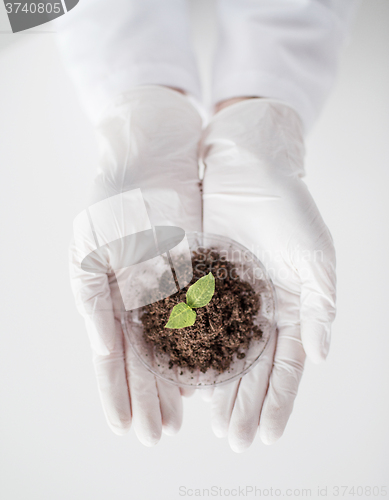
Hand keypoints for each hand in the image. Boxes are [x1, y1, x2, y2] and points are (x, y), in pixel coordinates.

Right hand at [70, 86, 201, 444]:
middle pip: (142, 357)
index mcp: (104, 294)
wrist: (155, 155)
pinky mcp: (198, 275)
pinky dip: (202, 348)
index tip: (123, 426)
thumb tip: (104, 347)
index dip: (116, 390)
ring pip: (172, 347)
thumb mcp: (90, 246)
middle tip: (155, 436)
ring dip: (174, 382)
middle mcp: (136, 298)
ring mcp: (167, 289)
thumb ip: (92, 298)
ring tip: (179, 419)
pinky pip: (201, 319)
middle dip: (148, 396)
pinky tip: (207, 374)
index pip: (109, 352)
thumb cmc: (115, 196)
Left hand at [201, 99, 335, 450]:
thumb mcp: (314, 254)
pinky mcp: (198, 280)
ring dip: (218, 387)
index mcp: (290, 305)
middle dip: (246, 403)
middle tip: (233, 441)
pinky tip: (183, 378)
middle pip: (252, 365)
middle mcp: (259, 307)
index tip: (268, 435)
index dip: (280, 400)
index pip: (286, 364)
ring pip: (221, 350)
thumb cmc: (288, 205)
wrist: (247, 165)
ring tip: (210, 422)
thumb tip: (321, 356)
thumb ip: (320, 305)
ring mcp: (227, 297)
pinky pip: (193, 322)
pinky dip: (188, 350)